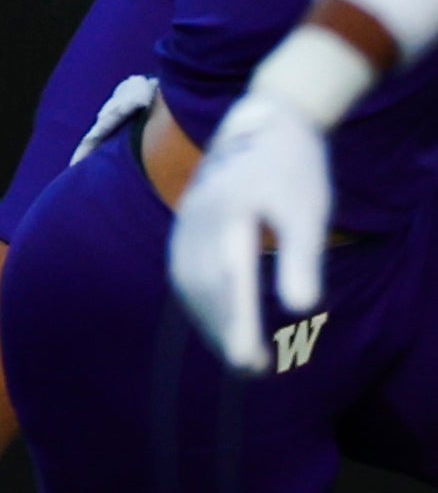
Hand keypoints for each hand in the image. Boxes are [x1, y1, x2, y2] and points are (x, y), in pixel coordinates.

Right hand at [170, 89, 334, 372]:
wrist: (260, 122)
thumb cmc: (294, 168)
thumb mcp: (309, 211)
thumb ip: (302, 257)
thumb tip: (303, 308)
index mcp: (230, 214)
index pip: (230, 280)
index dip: (236, 323)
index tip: (249, 362)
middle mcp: (198, 219)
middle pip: (204, 286)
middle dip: (224, 330)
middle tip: (250, 370)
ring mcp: (185, 221)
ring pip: (189, 281)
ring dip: (208, 319)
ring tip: (235, 353)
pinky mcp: (183, 224)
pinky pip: (182, 270)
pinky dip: (198, 300)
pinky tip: (215, 318)